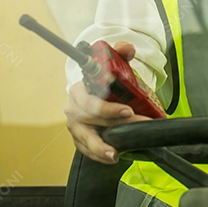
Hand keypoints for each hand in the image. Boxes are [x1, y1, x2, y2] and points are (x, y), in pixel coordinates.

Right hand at [64, 41, 151, 163]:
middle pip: (91, 120)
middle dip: (114, 125)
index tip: (127, 110)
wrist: (93, 95)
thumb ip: (120, 55)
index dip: (108, 107)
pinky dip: (98, 155)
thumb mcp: (112, 66)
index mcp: (79, 90)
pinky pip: (86, 149)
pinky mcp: (79, 139)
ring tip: (114, 154)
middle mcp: (73, 108)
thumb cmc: (103, 83)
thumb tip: (128, 48)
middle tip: (134, 127)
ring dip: (100, 148)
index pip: (91, 99)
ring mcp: (75, 126)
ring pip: (85, 138)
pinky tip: (111, 158)